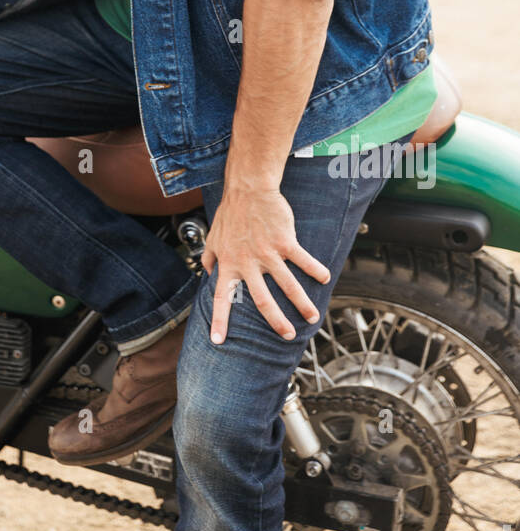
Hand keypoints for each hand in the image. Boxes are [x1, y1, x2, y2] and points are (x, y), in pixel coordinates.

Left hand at [202, 181, 330, 343]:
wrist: (248, 189)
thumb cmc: (230, 213)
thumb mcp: (213, 237)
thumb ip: (209, 257)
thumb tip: (206, 272)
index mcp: (229, 265)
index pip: (221, 298)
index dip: (219, 320)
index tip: (217, 342)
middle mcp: (248, 263)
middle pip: (262, 300)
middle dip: (276, 321)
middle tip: (287, 336)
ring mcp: (267, 253)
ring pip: (288, 285)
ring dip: (302, 304)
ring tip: (312, 317)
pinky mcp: (284, 242)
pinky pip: (303, 260)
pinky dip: (315, 270)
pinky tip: (325, 279)